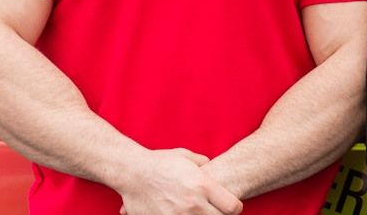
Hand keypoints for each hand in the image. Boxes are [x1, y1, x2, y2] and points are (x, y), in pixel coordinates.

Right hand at [114, 148, 243, 214]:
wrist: (132, 172)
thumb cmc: (160, 162)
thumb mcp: (187, 157)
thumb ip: (205, 164)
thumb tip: (213, 166)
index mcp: (203, 185)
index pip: (233, 207)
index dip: (234, 208)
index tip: (230, 206)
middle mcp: (193, 203)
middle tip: (214, 210)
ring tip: (196, 211)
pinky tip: (180, 213)